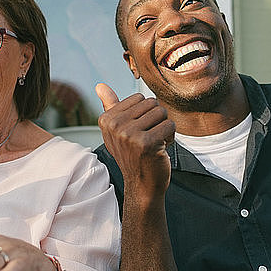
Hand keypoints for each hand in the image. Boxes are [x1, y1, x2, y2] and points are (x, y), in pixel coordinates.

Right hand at [96, 83, 174, 199]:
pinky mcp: (145, 143)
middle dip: (156, 120)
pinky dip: (171, 137)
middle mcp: (114, 126)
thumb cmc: (133, 154)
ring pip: (162, 112)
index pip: (139, 97)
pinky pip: (170, 125)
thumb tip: (100, 85)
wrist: (142, 185)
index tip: (138, 131)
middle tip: (149, 138)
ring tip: (155, 143)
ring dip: (164, 128)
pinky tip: (161, 149)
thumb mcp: (117, 130)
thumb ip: (111, 106)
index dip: (145, 113)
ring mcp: (129, 135)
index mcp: (106, 119)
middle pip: (152, 103)